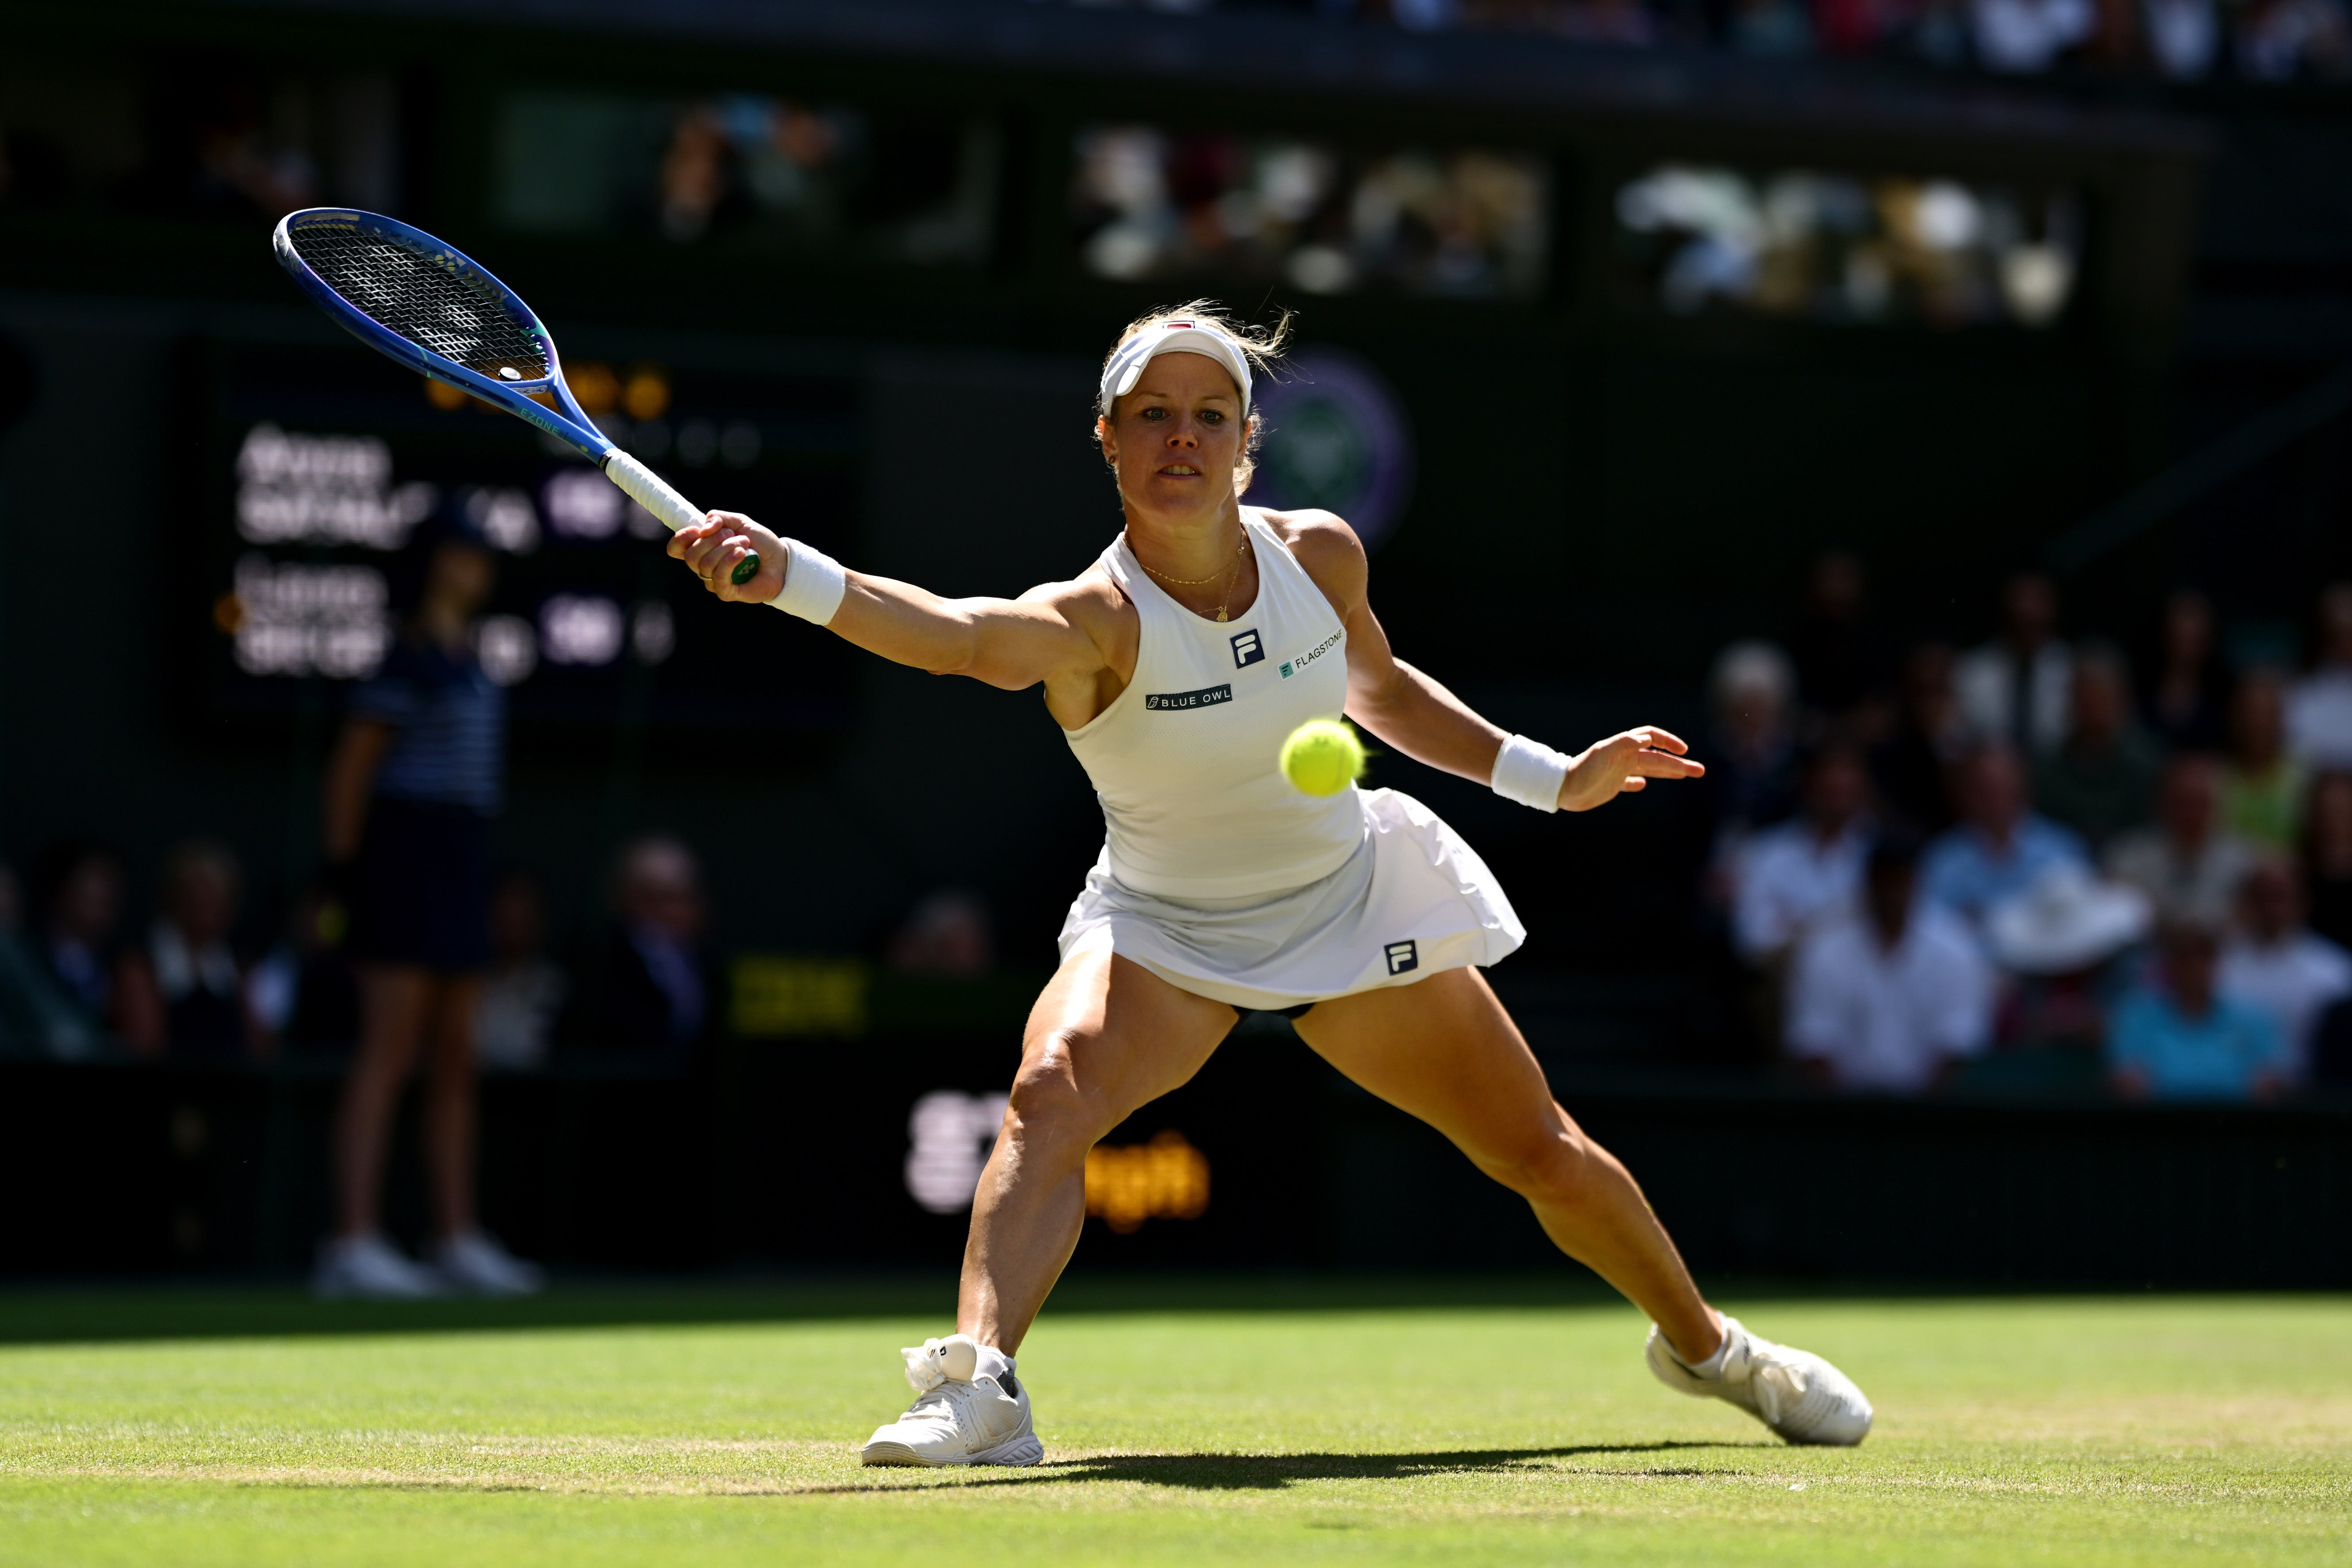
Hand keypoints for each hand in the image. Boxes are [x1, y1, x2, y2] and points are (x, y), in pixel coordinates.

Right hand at [668, 510, 786, 603]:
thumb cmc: (760, 542)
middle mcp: (704, 566)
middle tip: (733, 534)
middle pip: (691, 556)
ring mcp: (714, 581)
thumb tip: (703, 528)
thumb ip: (718, 517)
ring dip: (726, 548)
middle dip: (711, 540)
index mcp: (702, 549)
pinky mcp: (726, 592)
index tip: (697, 530)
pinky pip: (718, 578)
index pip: (676, 549)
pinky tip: (742, 554)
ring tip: (745, 543)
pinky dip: (729, 561)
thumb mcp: (739, 521)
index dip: (681, 539)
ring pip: (705, 565)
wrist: (781, 560)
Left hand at [1558, 726, 1704, 811]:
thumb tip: (1646, 738)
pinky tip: (1643, 785)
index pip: (1652, 738)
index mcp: (1624, 747)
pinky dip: (1639, 782)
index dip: (1668, 741)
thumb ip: (1624, 744)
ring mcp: (1619, 770)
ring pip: (1650, 769)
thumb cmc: (1582, 771)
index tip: (1684, 751)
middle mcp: (1624, 757)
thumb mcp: (1603, 755)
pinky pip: (1629, 781)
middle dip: (1679, 763)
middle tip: (1700, 771)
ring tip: (1687, 775)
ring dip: (1669, 771)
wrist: (1562, 788)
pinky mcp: (1612, 784)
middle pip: (1657, 757)